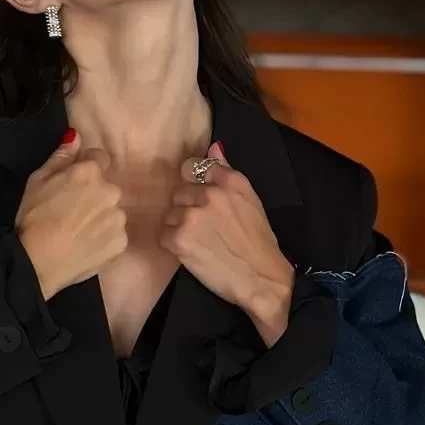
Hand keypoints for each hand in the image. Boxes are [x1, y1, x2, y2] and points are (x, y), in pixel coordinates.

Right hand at [16, 129, 127, 300]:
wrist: (38, 263)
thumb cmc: (33, 219)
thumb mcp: (37, 181)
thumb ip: (61, 157)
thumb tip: (75, 135)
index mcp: (90, 172)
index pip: (100, 158)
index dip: (86, 169)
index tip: (73, 184)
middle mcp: (111, 192)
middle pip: (107, 187)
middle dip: (94, 195)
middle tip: (72, 213)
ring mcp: (118, 219)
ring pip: (113, 212)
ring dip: (101, 217)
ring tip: (78, 232)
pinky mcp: (121, 243)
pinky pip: (115, 235)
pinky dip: (104, 239)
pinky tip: (86, 246)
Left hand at [159, 139, 295, 344]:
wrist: (261, 278)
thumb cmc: (258, 242)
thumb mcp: (250, 200)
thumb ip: (227, 172)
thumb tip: (213, 146)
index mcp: (230, 181)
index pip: (193, 166)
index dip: (192, 182)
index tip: (197, 196)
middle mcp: (210, 194)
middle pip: (178, 192)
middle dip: (186, 208)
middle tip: (203, 227)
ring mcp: (192, 217)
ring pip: (170, 214)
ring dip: (178, 227)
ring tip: (199, 241)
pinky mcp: (179, 239)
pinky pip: (163, 235)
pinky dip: (173, 245)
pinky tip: (192, 252)